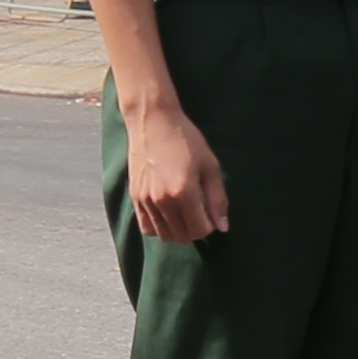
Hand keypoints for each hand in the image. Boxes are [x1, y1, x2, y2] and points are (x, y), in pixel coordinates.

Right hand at [123, 94, 230, 244]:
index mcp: (183, 193)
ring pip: (164, 235)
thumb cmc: (186, 141)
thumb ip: (218, 199)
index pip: (199, 231)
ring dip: (178, 230)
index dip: (209, 227)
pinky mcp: (134, 197)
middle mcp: (162, 200)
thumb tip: (222, 227)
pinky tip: (168, 213)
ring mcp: (145, 200)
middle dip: (195, 230)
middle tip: (199, 212)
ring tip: (184, 212)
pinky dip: (160, 227)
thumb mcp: (210, 166)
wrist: (153, 122)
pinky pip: (146, 227)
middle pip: (182, 236)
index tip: (211, 214)